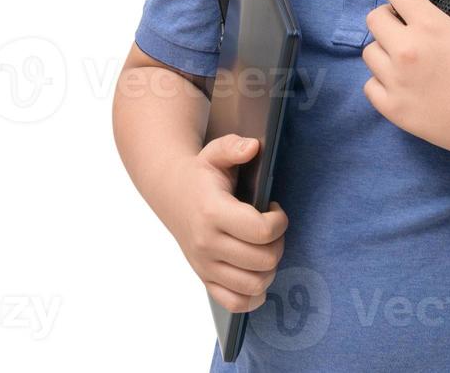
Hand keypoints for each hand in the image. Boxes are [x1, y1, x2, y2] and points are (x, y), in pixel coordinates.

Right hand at [167, 134, 288, 312]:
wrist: (170, 191)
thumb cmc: (201, 174)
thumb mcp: (215, 153)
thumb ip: (234, 147)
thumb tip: (253, 146)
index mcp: (212, 212)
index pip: (262, 231)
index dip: (279, 221)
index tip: (275, 208)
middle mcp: (207, 243)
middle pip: (263, 260)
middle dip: (278, 244)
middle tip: (271, 228)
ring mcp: (205, 264)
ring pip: (254, 285)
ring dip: (269, 269)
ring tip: (264, 248)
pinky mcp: (204, 278)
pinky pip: (235, 303)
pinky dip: (253, 295)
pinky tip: (255, 273)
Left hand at [360, 0, 449, 159]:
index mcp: (430, 27)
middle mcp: (406, 51)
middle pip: (374, 19)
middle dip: (388, 17)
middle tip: (401, 25)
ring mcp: (396, 81)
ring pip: (370, 52)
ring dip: (384, 50)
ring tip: (402, 57)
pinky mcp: (392, 108)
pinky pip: (369, 85)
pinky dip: (381, 81)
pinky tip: (399, 82)